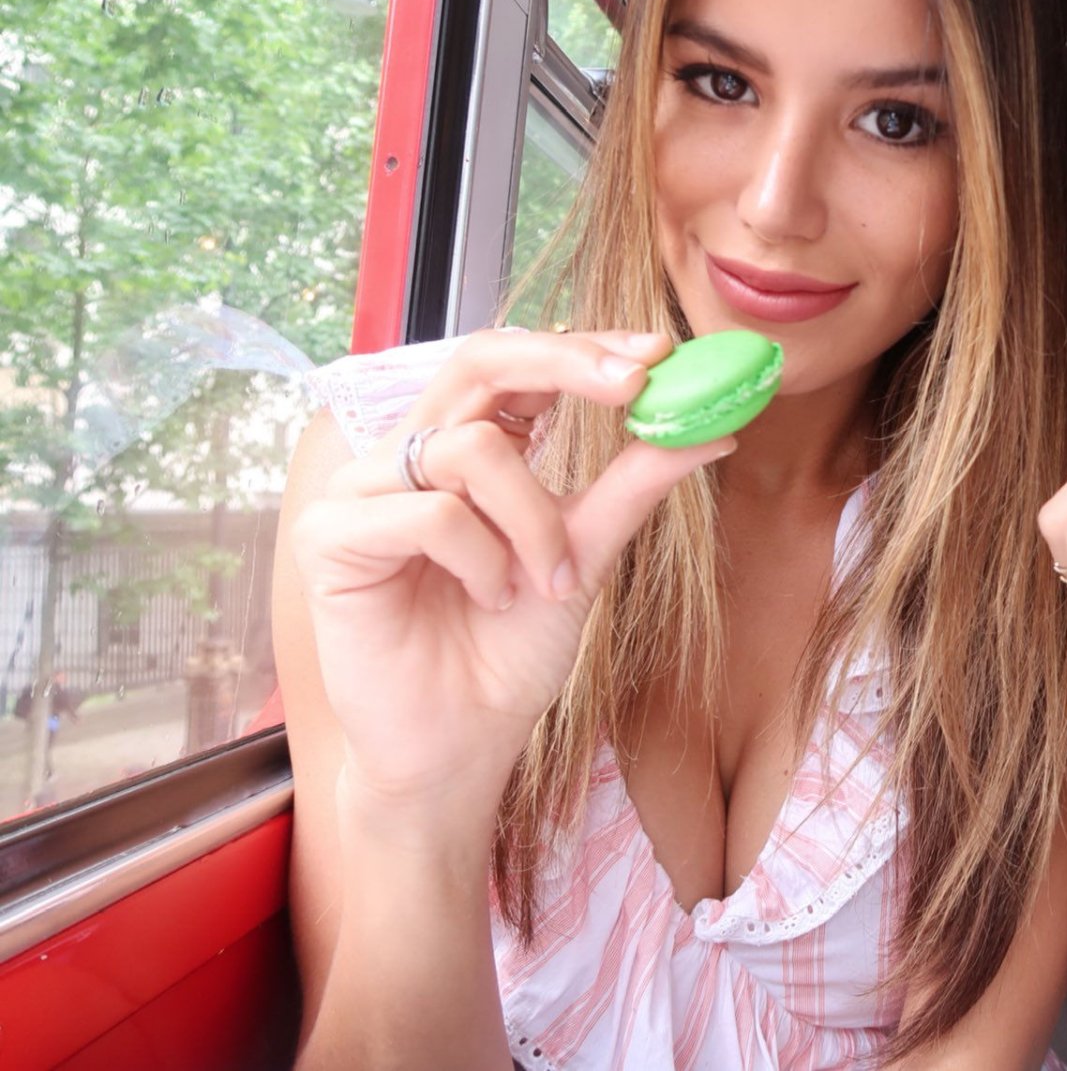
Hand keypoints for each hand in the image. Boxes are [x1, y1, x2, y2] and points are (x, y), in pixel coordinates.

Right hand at [289, 328, 734, 821]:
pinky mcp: (330, 537)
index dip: (582, 346)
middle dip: (566, 365)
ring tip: (546, 582)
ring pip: (472, 450)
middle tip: (635, 384)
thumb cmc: (510, 651)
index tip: (657, 351)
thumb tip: (712, 428)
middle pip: (480, 360)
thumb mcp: (588, 552)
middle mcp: (408, 453)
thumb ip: (634, 485)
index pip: (517, 364)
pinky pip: (429, 512)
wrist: (462, 744)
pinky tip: (488, 600)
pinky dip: (482, 559)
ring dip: (535, 521)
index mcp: (464, 446)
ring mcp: (362, 490)